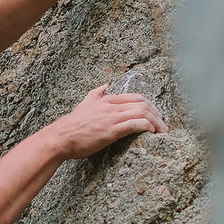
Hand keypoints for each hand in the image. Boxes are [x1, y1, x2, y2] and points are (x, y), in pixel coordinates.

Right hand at [47, 85, 167, 158]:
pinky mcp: (111, 131)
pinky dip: (147, 126)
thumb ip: (96, 94)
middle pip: (143, 104)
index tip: (156, 114)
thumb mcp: (84, 104)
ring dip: (156, 122)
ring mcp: (112, 118)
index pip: (136, 97)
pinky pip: (135, 124)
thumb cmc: (71, 125)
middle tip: (163, 125)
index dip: (150, 104)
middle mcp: (111, 106)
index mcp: (107, 100)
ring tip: (162, 131)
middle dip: (157, 114)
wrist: (60, 138)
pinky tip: (152, 132)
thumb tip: (105, 85)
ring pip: (142, 113)